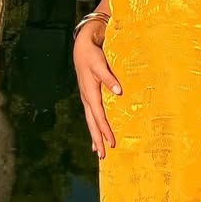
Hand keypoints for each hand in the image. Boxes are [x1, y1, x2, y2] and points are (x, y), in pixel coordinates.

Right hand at [73, 20, 120, 158]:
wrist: (82, 45)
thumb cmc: (92, 54)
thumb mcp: (100, 64)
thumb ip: (109, 78)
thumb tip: (119, 92)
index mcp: (90, 93)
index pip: (98, 116)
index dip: (105, 130)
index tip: (111, 142)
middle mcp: (86, 98)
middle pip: (92, 123)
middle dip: (98, 139)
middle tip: (103, 156)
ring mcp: (86, 97)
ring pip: (90, 121)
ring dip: (95, 135)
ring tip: (98, 151)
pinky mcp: (88, 95)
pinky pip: (91, 114)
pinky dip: (94, 125)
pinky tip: (97, 133)